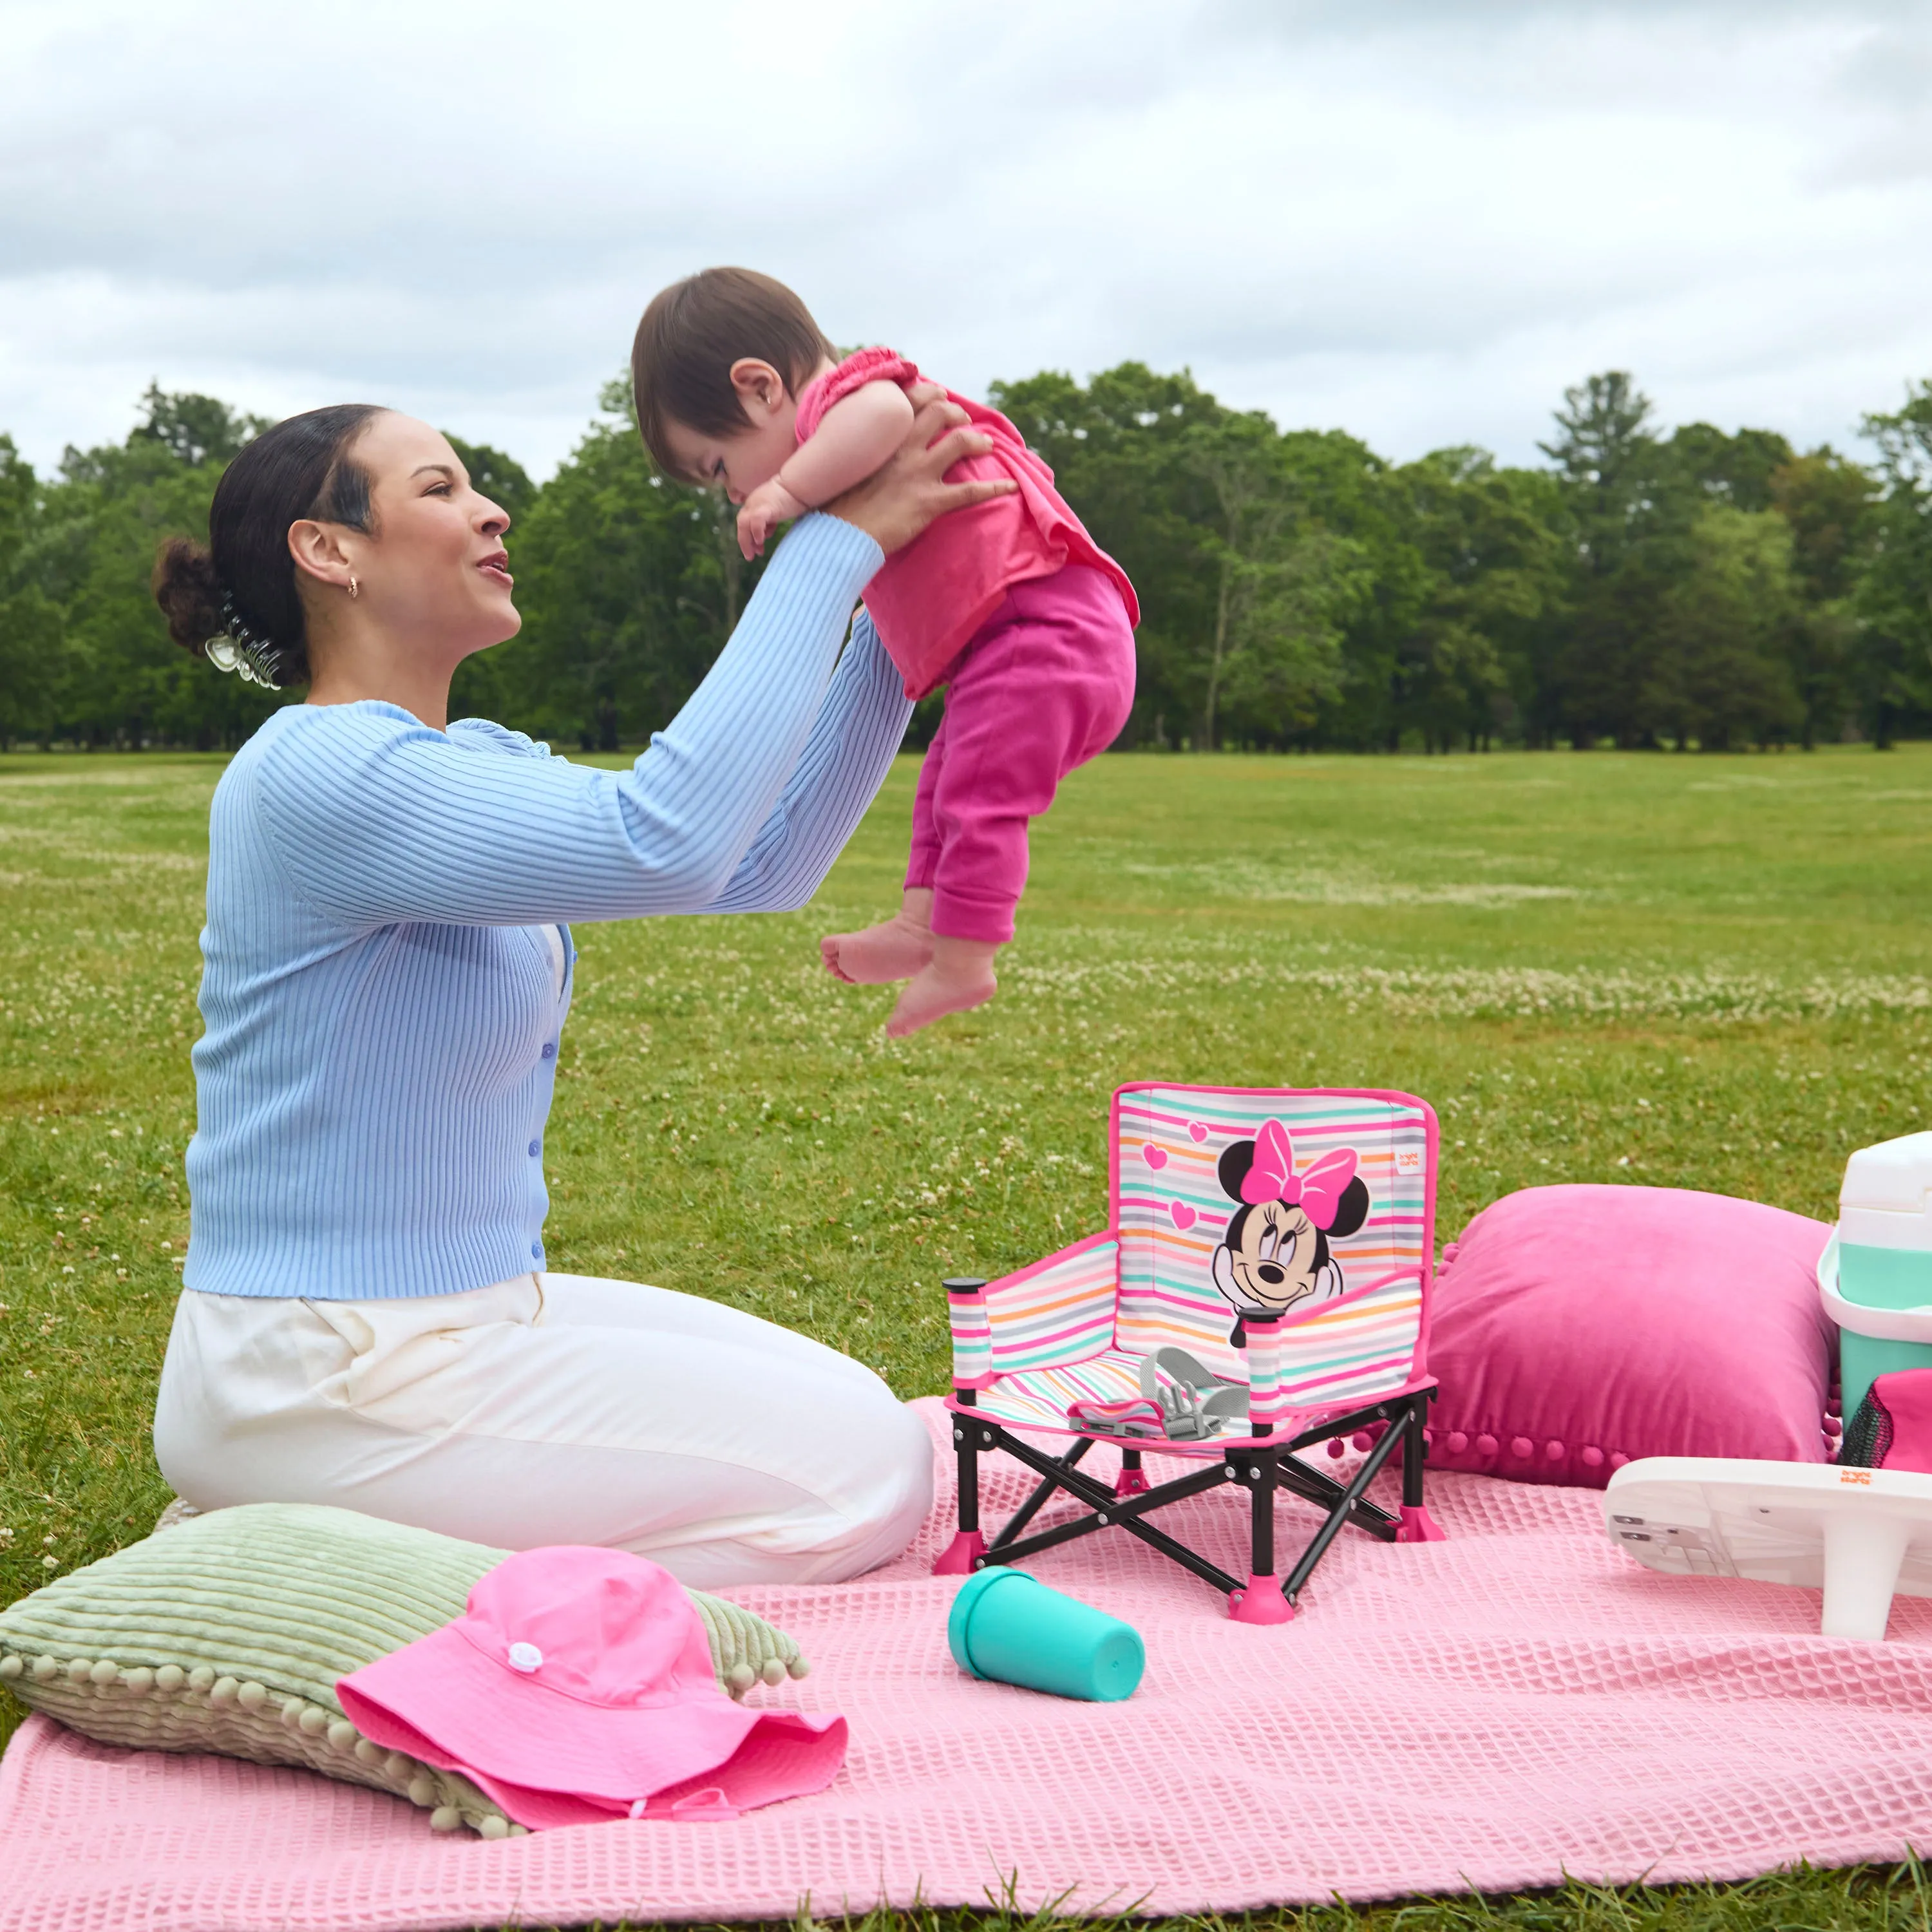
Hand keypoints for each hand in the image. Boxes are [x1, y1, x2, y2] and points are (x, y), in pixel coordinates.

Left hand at [736, 478, 808, 560]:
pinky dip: (756, 532)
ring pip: (744, 524)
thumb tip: (766, 533)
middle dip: (745, 541)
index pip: (746, 521)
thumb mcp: (778, 509)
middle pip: (742, 524)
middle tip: (750, 556)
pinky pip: (756, 521)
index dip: (749, 536)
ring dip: (747, 541)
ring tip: (753, 554)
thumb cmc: (793, 496)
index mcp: (755, 503)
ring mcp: (758, 504)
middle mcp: (753, 502)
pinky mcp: (766, 507)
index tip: (758, 547)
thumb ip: (770, 520)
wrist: (799, 483)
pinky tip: (761, 541)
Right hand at [822, 384, 1017, 556]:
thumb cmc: (836, 505)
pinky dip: (995, 488)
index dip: (930, 394)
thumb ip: (859, 450)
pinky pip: (971, 492)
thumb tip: (861, 447)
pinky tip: (1011, 486)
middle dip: (957, 413)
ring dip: (979, 440)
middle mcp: (902, 448)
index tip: (938, 396)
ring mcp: (918, 474)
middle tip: (963, 420)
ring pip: (960, 442)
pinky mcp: (930, 502)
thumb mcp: (843, 465)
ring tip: (987, 444)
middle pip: (940, 413)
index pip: (911, 400)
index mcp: (881, 437)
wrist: (839, 535)